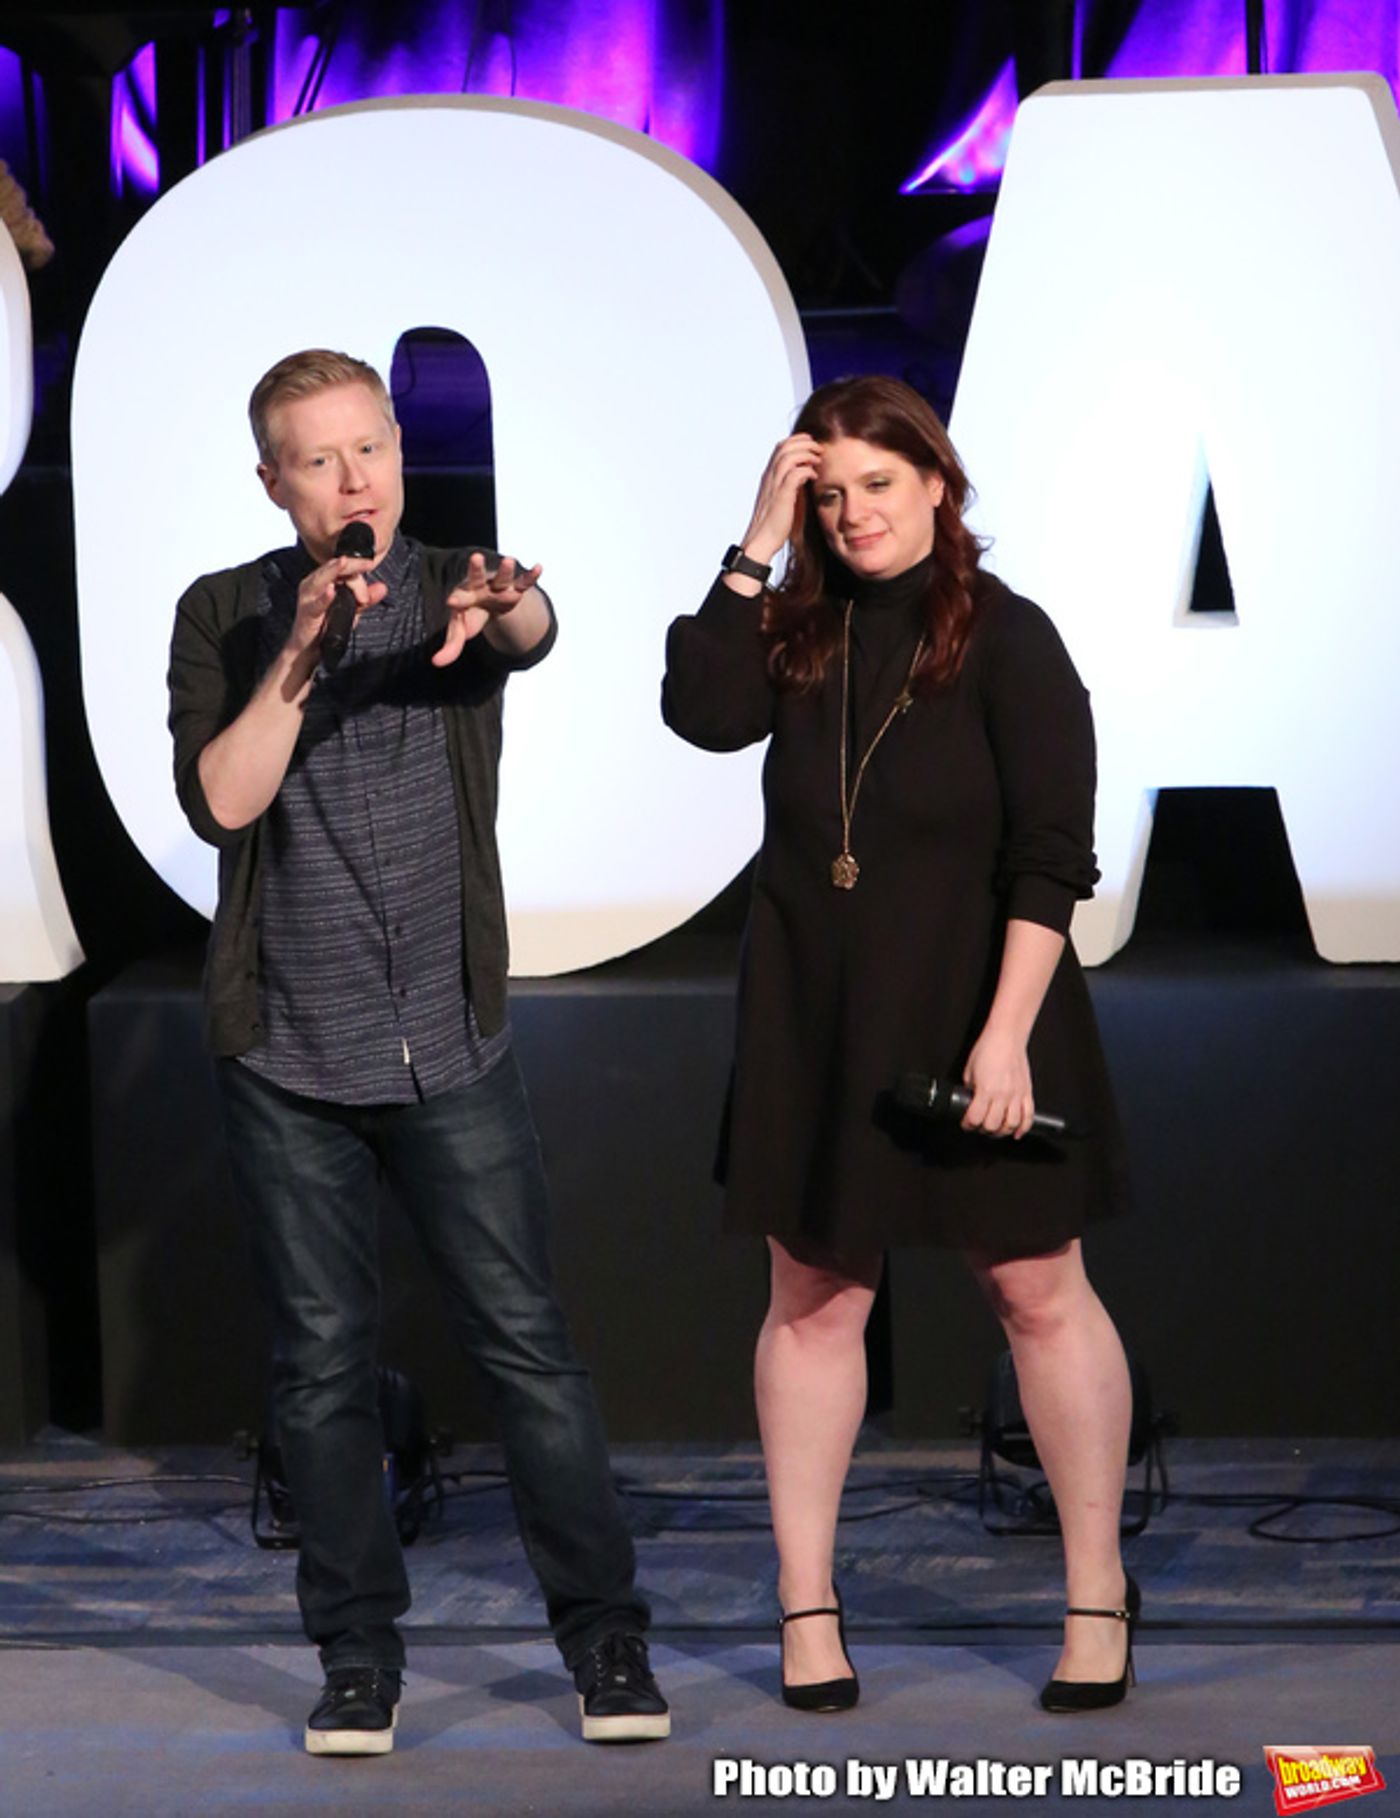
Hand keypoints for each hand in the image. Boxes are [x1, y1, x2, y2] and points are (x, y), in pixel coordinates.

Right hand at [287, 553, 385, 657]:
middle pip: (333, 568)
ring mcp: (308, 598)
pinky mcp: (307, 612)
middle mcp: (313, 585)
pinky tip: (331, 590)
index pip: (342, 566)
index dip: (358, 566)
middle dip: (352, 565)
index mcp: (323, 580)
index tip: (371, 566)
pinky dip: (325, 597)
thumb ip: (366, 599)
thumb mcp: (352, 610)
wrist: (310, 648)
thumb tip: (382, 587)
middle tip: (368, 564)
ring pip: (321, 579)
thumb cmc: (327, 626)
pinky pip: (317, 604)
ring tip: (345, 562)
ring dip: (336, 571)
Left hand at [433, 552, 542, 667]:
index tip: (451, 602)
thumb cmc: (471, 614)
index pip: (460, 597)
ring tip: (509, 561)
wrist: (488, 600)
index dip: (458, 600)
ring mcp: (499, 587)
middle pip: (477, 577)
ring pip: (503, 577)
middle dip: (477, 569)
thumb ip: (451, 646)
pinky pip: (524, 582)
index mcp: (465, 596)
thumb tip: (436, 663)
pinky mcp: (516, 589)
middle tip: (475, 558)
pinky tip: (538, 567)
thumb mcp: (460, 629)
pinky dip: (531, 576)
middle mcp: (481, 588)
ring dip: (506, 570)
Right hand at [739, 433, 823, 566]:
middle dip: (804, 442)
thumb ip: (792, 484)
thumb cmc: (774, 523)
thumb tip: (806, 474)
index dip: (797, 441)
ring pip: (788, 456)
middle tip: (819, 449)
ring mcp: (774, 486)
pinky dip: (807, 471)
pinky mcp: (781, 496)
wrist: (763, 541)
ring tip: (818, 459)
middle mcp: (769, 477)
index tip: (812, 445)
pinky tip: (814, 477)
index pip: (780, 447)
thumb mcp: (783, 498)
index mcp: (769, 476)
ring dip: (807, 454)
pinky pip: (795, 474)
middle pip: (784, 446)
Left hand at [961, 1028, 1035, 1138]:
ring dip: (1002, 1131)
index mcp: (986, 1090)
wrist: (1006, 1037)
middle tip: (979, 1126)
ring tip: (996, 1129)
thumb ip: (970, 1088)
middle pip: (993, 1125)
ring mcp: (1017, 1095)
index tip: (966, 1123)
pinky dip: (1023, 1128)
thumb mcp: (969, 1071)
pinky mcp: (1027, 1092)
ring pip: (1011, 1124)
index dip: (967, 1124)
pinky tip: (1017, 1132)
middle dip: (983, 1129)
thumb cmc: (988, 1049)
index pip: (975, 1118)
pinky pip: (1028, 1116)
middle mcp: (1003, 1095)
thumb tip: (969, 1100)